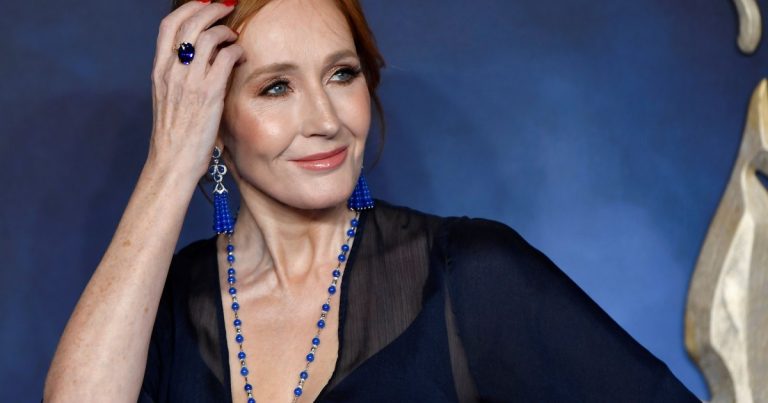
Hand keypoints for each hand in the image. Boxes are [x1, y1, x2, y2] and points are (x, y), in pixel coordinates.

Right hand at [148, 1, 243, 176]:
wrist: (172, 162)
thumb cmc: (175, 136)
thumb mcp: (169, 99)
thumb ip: (179, 77)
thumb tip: (199, 59)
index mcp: (159, 71)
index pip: (168, 26)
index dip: (188, 9)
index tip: (203, 4)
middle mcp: (172, 71)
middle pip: (190, 23)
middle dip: (211, 9)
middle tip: (227, 8)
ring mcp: (189, 81)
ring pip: (209, 36)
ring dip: (227, 31)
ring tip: (235, 37)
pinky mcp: (209, 93)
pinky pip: (226, 58)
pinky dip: (236, 51)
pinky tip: (241, 57)